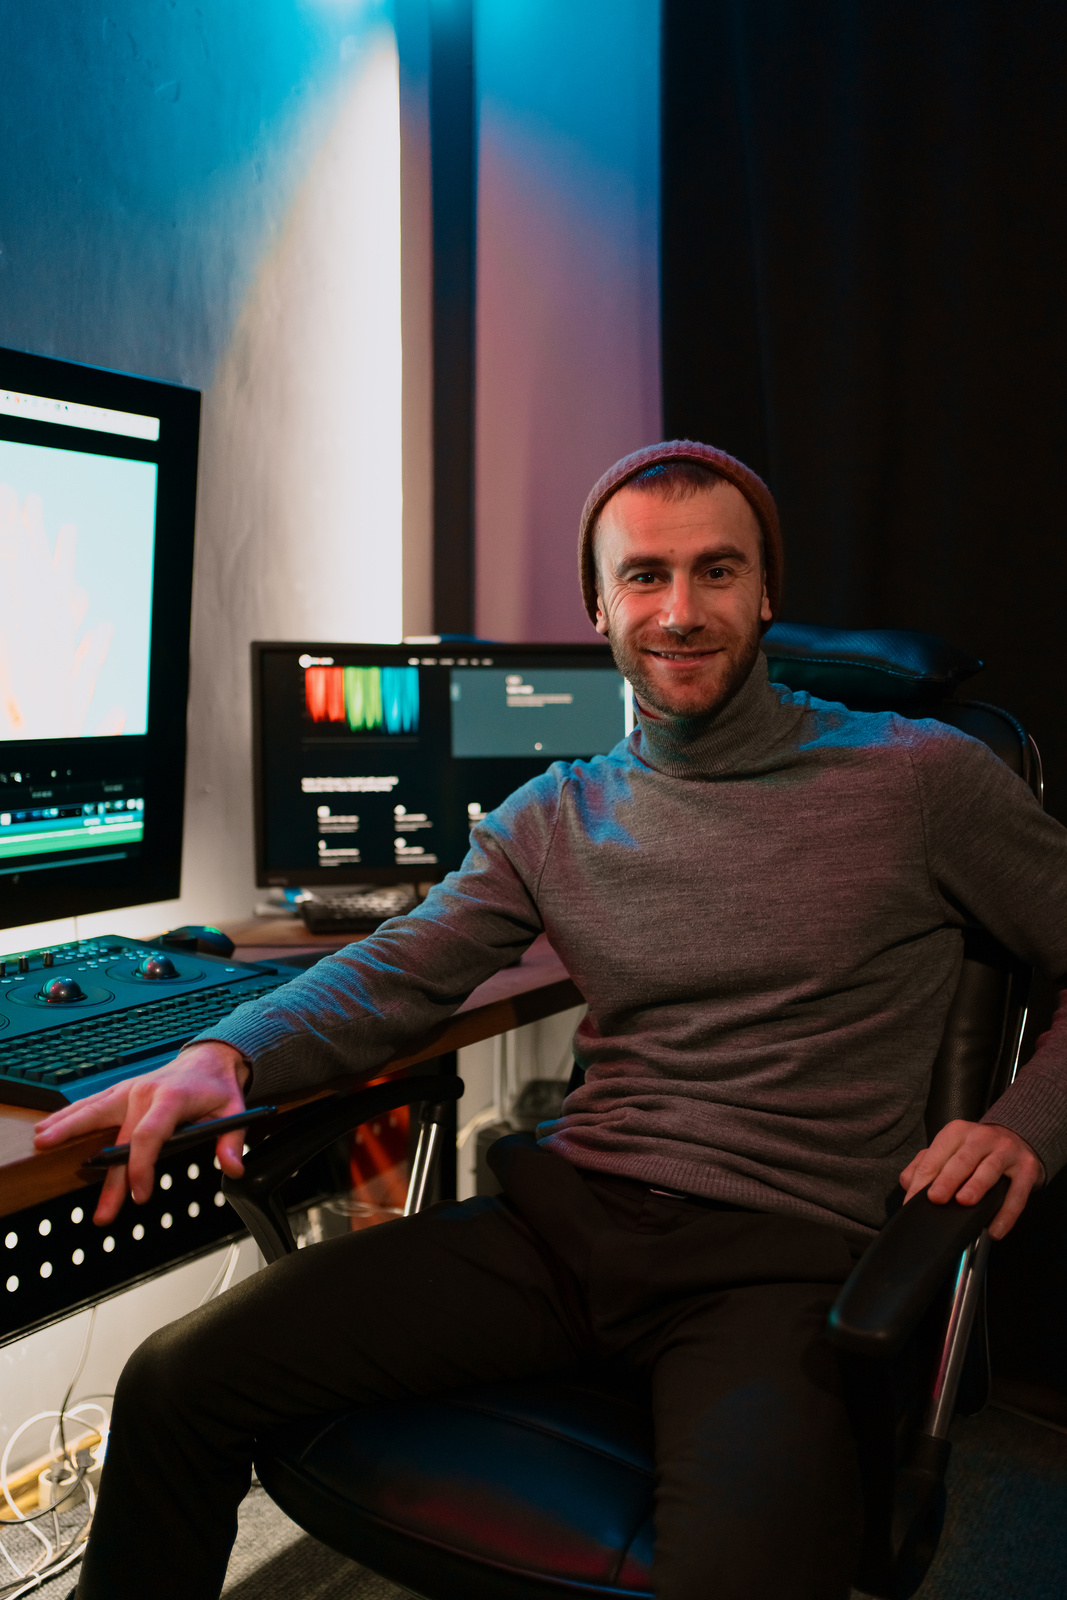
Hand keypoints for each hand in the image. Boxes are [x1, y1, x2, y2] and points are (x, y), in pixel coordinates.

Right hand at [33, 1043, 250, 1225]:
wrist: (210, 1058)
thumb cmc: (218, 1087)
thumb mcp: (235, 1112)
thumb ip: (231, 1141)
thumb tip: (233, 1169)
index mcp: (171, 1098)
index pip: (149, 1136)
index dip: (141, 1167)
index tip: (139, 1195)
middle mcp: (145, 1092)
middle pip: (117, 1135)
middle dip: (105, 1176)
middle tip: (100, 1210)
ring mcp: (130, 1089)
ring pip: (94, 1112)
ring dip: (68, 1128)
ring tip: (43, 1145)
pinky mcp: (121, 1091)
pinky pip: (92, 1104)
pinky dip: (70, 1115)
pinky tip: (49, 1127)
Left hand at [900, 1118, 1044, 1239]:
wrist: (1017, 1138)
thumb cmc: (976, 1150)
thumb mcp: (949, 1148)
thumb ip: (925, 1164)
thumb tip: (908, 1184)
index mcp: (957, 1132)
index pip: (935, 1156)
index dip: (922, 1181)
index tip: (913, 1202)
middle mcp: (982, 1138)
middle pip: (962, 1159)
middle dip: (948, 1179)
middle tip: (935, 1198)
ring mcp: (1007, 1151)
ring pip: (990, 1169)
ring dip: (976, 1186)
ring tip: (964, 1202)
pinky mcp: (1028, 1168)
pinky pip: (1017, 1193)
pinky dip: (1006, 1213)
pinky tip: (995, 1230)